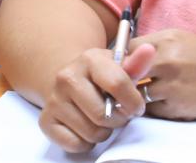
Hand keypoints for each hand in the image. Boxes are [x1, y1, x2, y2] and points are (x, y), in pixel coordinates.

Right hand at [37, 43, 155, 151]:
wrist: (70, 80)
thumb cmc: (102, 75)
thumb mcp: (120, 65)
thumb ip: (137, 64)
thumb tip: (150, 51)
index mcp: (89, 59)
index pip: (118, 84)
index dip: (133, 102)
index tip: (137, 108)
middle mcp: (67, 78)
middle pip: (103, 114)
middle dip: (119, 120)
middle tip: (120, 115)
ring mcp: (54, 100)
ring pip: (91, 132)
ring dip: (104, 132)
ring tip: (104, 120)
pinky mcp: (45, 121)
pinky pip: (75, 144)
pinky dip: (86, 142)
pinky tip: (87, 127)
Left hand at [128, 29, 195, 120]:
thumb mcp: (184, 41)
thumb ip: (156, 47)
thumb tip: (126, 59)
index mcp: (168, 40)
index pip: (126, 50)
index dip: (123, 60)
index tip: (125, 67)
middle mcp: (167, 60)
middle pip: (126, 74)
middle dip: (126, 81)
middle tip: (132, 84)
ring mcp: (171, 85)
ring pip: (137, 95)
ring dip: (140, 97)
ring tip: (155, 93)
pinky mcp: (176, 106)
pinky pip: (152, 110)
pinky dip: (156, 107)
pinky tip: (171, 100)